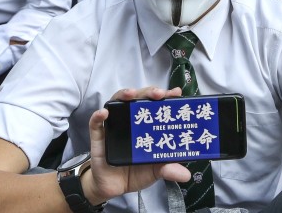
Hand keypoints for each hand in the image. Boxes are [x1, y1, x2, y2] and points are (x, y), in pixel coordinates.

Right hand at [85, 86, 190, 204]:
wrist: (112, 187)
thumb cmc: (135, 173)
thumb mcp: (155, 171)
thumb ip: (168, 170)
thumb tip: (186, 174)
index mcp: (147, 126)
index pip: (157, 106)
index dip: (166, 97)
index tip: (176, 93)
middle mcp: (131, 122)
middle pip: (139, 99)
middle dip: (149, 92)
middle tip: (159, 94)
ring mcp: (114, 127)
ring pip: (117, 103)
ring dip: (124, 95)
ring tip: (132, 94)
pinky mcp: (99, 137)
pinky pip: (95, 123)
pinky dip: (98, 116)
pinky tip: (104, 113)